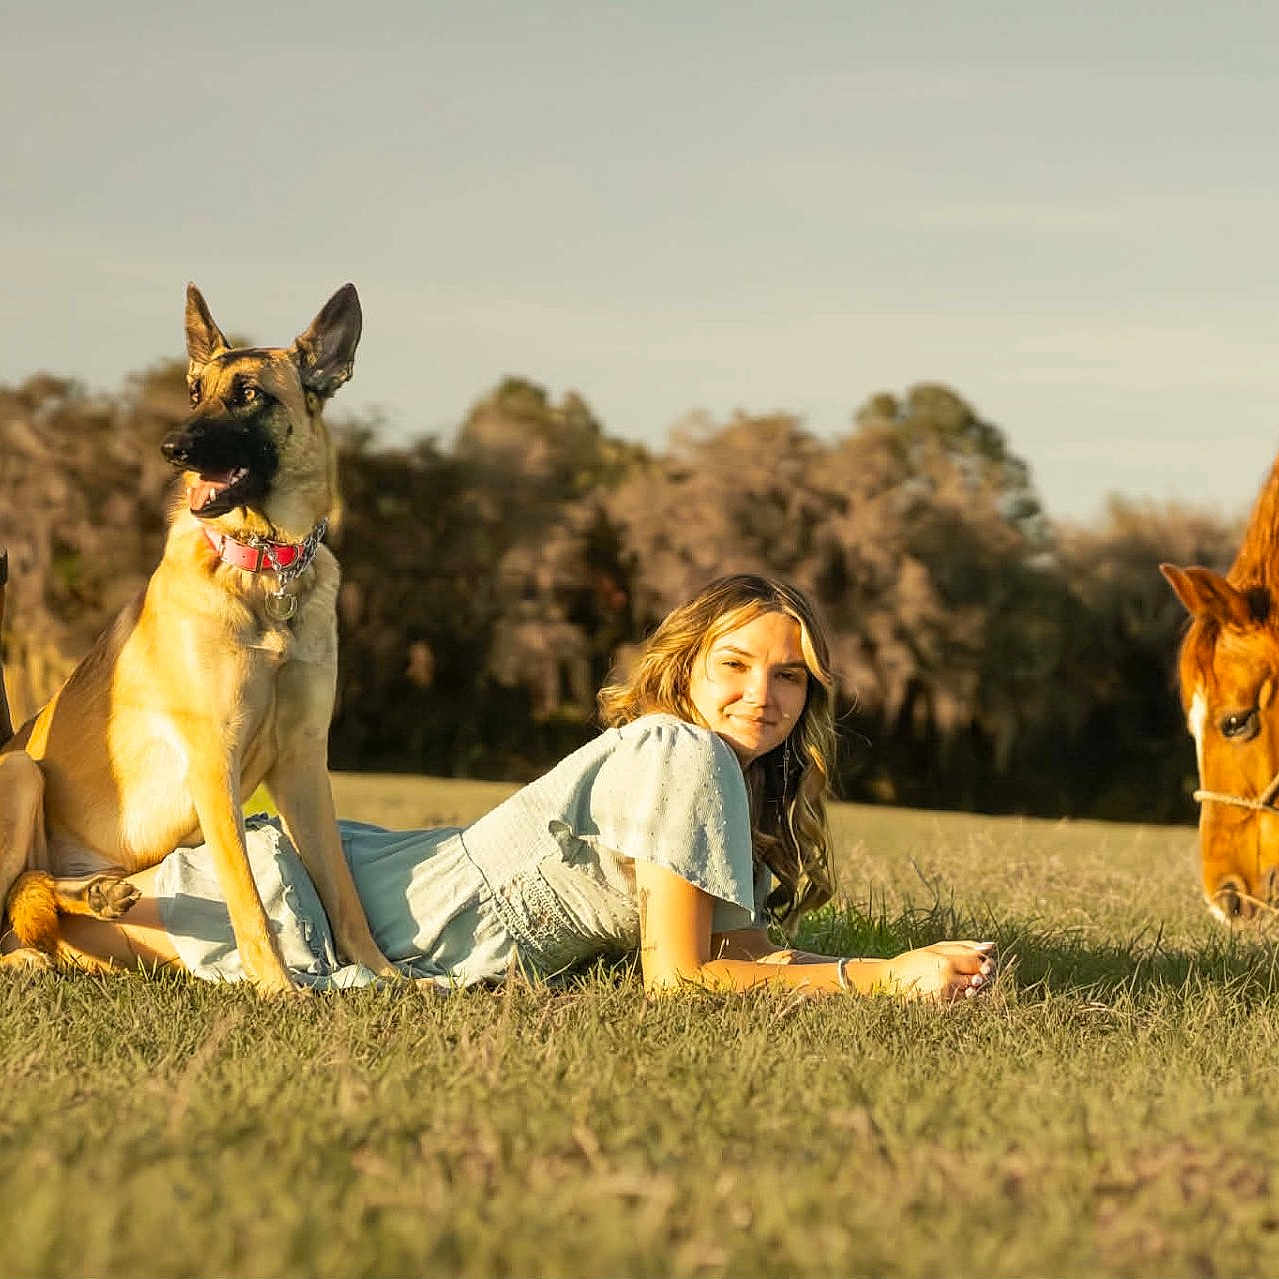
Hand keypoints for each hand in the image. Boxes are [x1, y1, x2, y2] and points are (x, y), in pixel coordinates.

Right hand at [880, 941, 995, 1001]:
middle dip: (983, 976)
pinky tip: (956, 990)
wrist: (890, 981)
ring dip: (976, 987)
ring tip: (966, 982)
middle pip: (980, 979)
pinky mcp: (942, 1007)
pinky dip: (965, 996)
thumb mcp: (936, 948)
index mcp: (946, 962)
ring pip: (974, 992)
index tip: (984, 961)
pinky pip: (963, 1001)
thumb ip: (964, 947)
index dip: (985, 962)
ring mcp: (945, 997)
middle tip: (978, 973)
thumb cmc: (914, 960)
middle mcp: (948, 981)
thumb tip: (992, 946)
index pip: (979, 963)